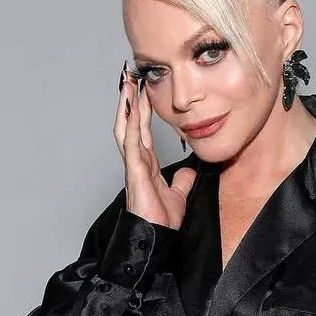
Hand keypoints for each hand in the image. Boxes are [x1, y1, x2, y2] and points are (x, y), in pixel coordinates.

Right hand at [115, 66, 196, 227]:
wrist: (157, 238)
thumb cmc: (161, 221)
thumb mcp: (178, 194)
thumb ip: (182, 181)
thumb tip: (188, 171)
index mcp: (146, 165)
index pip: (143, 131)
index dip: (142, 111)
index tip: (143, 90)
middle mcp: (137, 162)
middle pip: (131, 124)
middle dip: (130, 101)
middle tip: (129, 77)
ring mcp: (134, 165)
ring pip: (126, 128)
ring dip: (126, 106)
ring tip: (126, 84)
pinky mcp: (134, 172)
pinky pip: (131, 142)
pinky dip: (132, 123)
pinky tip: (133, 107)